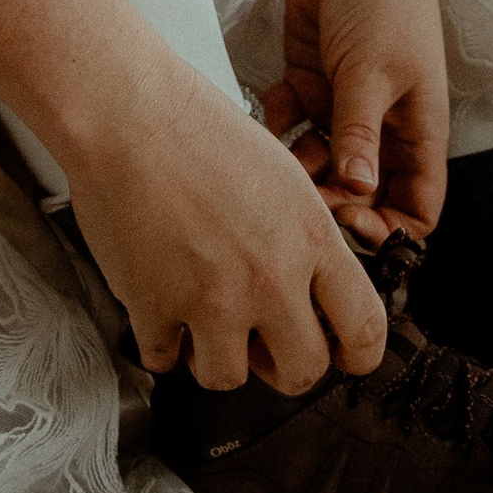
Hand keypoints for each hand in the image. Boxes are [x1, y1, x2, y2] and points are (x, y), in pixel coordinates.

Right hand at [61, 54, 386, 395]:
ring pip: (229, 379)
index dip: (356, 356)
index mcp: (310, 239)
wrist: (128, 114)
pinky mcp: (155, 307)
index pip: (364, 329)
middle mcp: (269, 278)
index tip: (342, 357)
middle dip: (284, 367)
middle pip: (302, 371)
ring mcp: (212, 299)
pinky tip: (162, 314)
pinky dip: (162, 345)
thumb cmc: (196, 127)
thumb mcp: (283, 175)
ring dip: (217, 360)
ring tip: (205, 328)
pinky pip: (164, 360)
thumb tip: (312, 288)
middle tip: (266, 347)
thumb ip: (305, 240)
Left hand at [260, 0, 448, 246]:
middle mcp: (383, 121)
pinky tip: (263, 124)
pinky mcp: (311, 79)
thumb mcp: (372, 72)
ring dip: (300, 169)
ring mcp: (345, 101)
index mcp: (417, 127)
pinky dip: (275, 128)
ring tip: (278, 165)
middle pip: (363, 189)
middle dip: (334, 202)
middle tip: (302, 202)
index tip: (353, 225)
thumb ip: (359, 134)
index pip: (416, 203)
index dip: (390, 227)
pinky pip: (291, 123)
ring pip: (321, 161)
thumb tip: (357, 192)